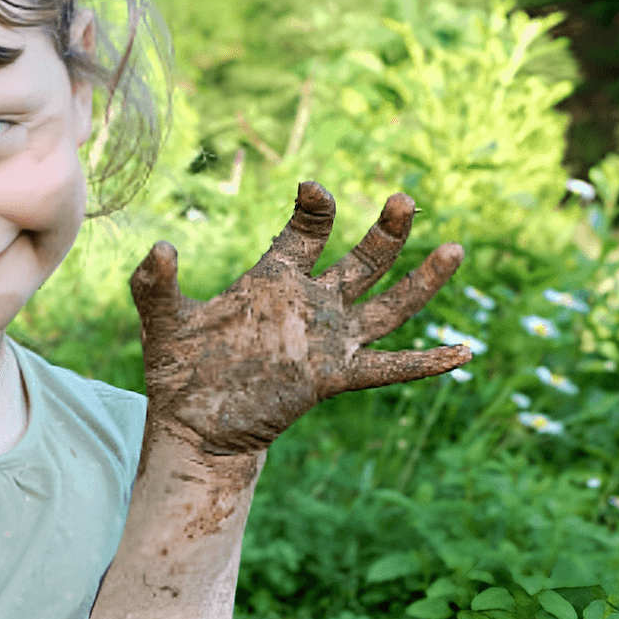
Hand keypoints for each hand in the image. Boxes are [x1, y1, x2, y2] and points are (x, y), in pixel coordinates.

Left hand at [130, 181, 468, 455]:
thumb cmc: (179, 371)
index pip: (306, 233)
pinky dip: (425, 362)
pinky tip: (463, 353)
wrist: (192, 428)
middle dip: (385, 232)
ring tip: (455, 250)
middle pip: (361, 261)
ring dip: (422, 282)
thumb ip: (155, 283)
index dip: (314, 210)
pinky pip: (386, 368)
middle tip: (404, 200)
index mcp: (274, 280)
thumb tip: (159, 248)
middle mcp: (310, 305)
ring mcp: (326, 342)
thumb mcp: (163, 322)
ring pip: (386, 307)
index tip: (313, 190)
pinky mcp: (331, 378)